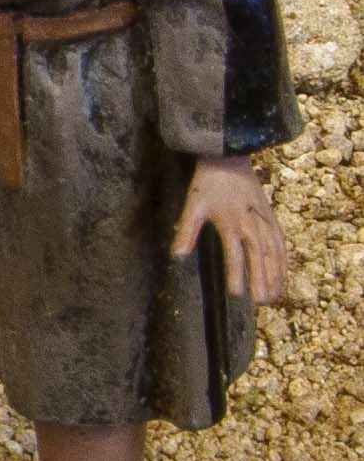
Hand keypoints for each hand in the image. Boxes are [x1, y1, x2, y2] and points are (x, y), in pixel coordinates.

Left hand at [172, 156, 289, 303]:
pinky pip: (281, 242)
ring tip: (274, 297)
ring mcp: (265, 221)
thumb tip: (176, 256)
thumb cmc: (208, 183)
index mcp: (232, 222)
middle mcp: (252, 224)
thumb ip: (186, 231)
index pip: (235, 254)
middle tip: (262, 302)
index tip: (236, 294)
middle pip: (259, 256)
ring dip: (275, 274)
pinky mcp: (271, 217)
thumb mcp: (192, 205)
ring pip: (274, 252)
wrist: (229, 158)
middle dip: (261, 280)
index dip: (236, 274)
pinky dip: (283, 260)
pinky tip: (283, 275)